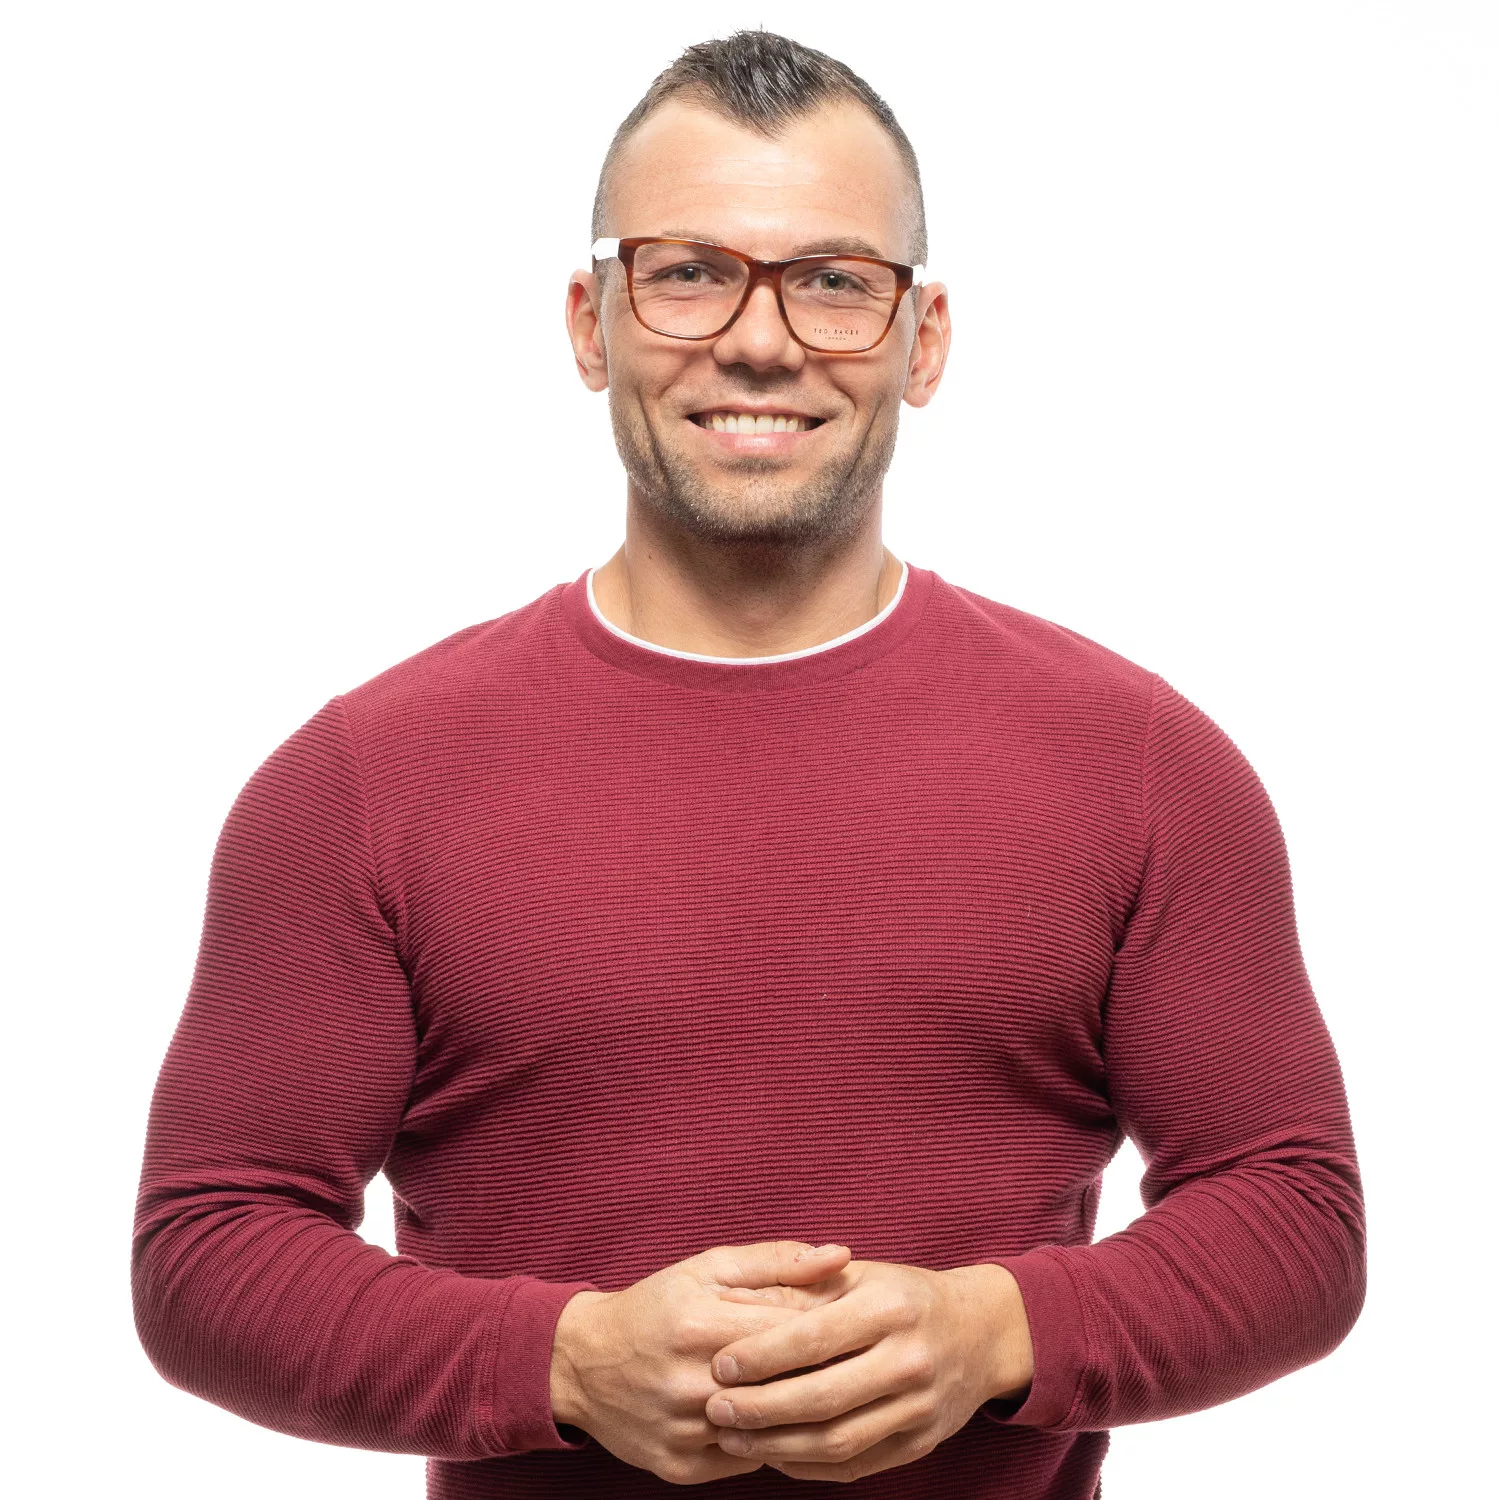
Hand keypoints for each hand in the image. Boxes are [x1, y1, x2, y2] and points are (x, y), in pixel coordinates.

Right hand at [549, 1239, 853, 1485]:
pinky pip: (748, 1461)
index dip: (835, 1329)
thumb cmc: (656, 1306)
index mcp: (702, 1326)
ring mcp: (684, 1433)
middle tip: (853, 1362)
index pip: (796, 1333)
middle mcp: (691, 1385)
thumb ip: (777, 1261)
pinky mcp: (680, 1468)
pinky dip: (769, 1442)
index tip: (858, 1324)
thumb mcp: (709, 1268)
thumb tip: (843, 1255)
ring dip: (802, 1414)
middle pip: (788, 1387)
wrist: (582, 1362)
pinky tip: (780, 1421)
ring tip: (825, 1392)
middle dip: (827, 1373)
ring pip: (771, 1432)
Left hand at [703, 1259, 1034, 1481]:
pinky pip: (855, 1465)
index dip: (761, 1355)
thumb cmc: (904, 1296)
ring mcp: (919, 1408)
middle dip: (760, 1408)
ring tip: (732, 1436)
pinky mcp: (920, 1444)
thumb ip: (801, 1286)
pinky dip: (807, 1465)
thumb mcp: (860, 1276)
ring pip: (836, 1441)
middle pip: (822, 1398)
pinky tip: (772, 1453)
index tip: (719, 1365)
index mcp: (890, 1308)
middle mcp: (909, 1360)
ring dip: (776, 1445)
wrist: (981, 1333)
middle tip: (715, 1408)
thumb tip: (733, 1303)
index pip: (813, 1338)